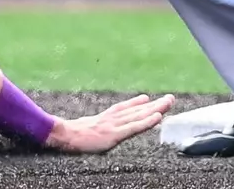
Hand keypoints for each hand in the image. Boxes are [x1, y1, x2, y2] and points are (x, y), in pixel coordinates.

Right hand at [45, 94, 174, 153]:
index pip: (124, 109)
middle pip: (137, 111)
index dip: (136, 104)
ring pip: (139, 116)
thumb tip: (83, 127)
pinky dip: (146, 121)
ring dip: (156, 109)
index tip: (147, 99)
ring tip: (169, 102)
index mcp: (104, 119)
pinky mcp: (115, 134)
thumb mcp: (81, 128)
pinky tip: (157, 117)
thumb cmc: (68, 134)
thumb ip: (89, 126)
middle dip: (154, 104)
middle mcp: (112, 119)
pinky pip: (134, 127)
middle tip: (170, 98)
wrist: (63, 135)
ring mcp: (114, 126)